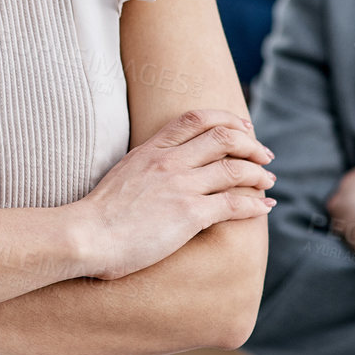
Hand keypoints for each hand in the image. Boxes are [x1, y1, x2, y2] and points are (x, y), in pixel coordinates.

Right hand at [71, 108, 275, 280]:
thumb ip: (146, 167)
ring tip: (268, 182)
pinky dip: (256, 204)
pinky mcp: (190, 213)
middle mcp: (170, 161)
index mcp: (152, 149)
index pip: (196, 118)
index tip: (242, 126)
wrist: (86, 235)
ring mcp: (181, 185)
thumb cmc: (98, 215)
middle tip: (264, 155)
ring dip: (259, 174)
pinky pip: (234, 203)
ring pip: (235, 168)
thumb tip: (161, 173)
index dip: (226, 118)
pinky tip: (265, 207)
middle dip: (251, 144)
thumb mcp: (123, 175)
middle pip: (224, 137)